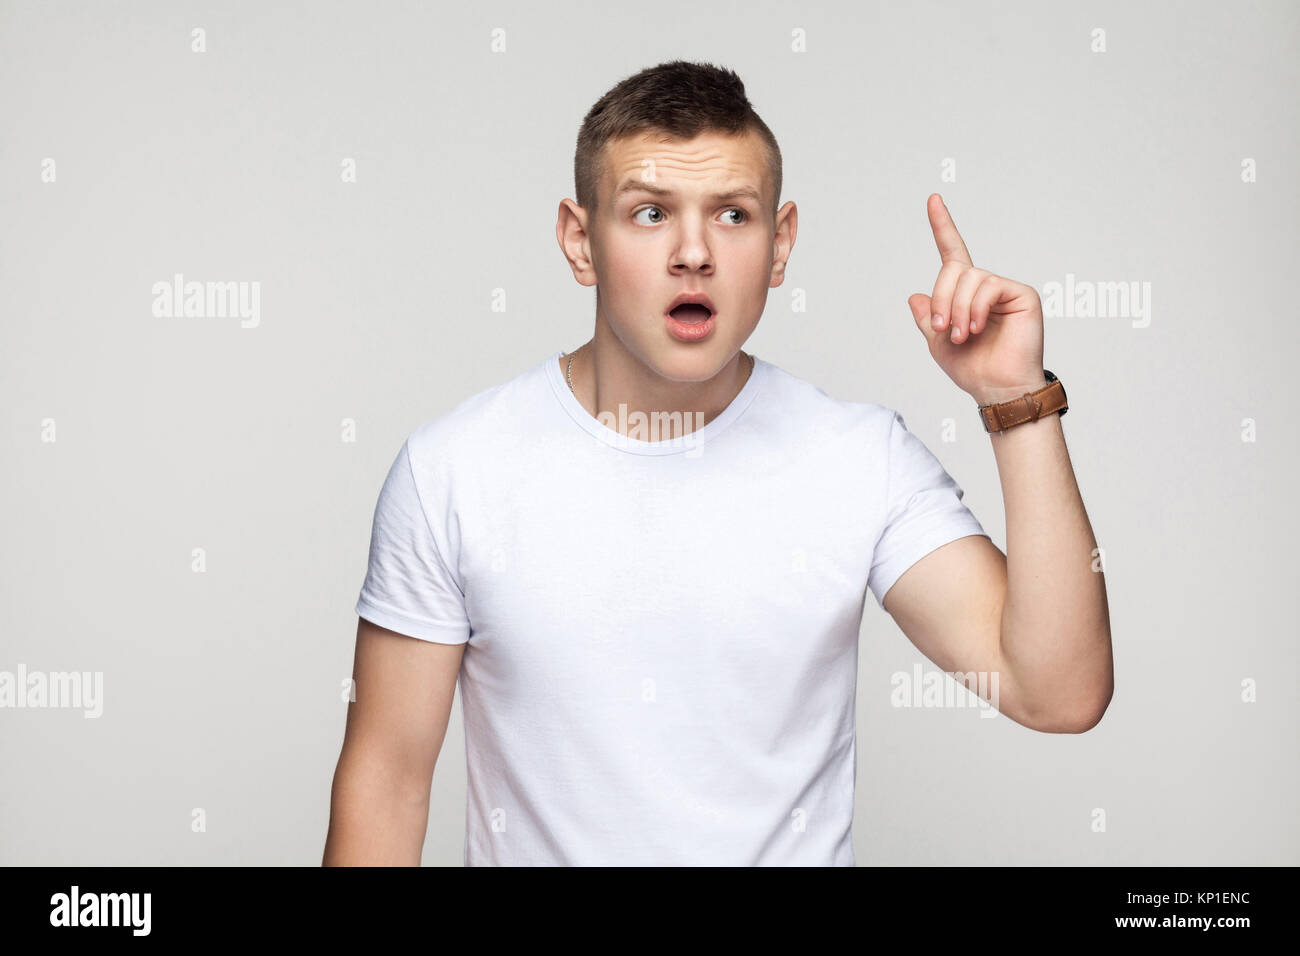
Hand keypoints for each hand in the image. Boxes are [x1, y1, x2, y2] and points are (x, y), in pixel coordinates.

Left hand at [907, 194, 1046, 405]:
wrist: (996, 388)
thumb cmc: (972, 368)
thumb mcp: (938, 343)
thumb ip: (929, 318)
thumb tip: (915, 295)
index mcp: (965, 294)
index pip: (952, 254)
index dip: (942, 226)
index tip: (933, 199)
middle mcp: (985, 286)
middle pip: (953, 269)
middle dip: (942, 298)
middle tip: (944, 329)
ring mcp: (1004, 288)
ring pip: (969, 278)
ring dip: (957, 309)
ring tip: (962, 335)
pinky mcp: (1022, 294)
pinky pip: (989, 286)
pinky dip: (976, 308)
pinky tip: (977, 328)